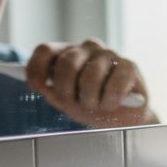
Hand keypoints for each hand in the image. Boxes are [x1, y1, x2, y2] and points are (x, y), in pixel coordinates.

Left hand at [25, 39, 155, 127]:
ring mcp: (110, 54)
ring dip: (91, 100)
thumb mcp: (67, 100)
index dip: (37, 69)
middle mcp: (88, 48)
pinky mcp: (129, 66)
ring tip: (98, 106)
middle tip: (76, 104)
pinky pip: (114, 86)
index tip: (37, 88)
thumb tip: (38, 84)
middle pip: (67, 63)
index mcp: (69, 53)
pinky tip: (115, 103)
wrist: (124, 119)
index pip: (46, 50)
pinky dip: (111, 102)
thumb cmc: (93, 105)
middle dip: (68, 91)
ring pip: (90, 77)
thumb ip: (51, 90)